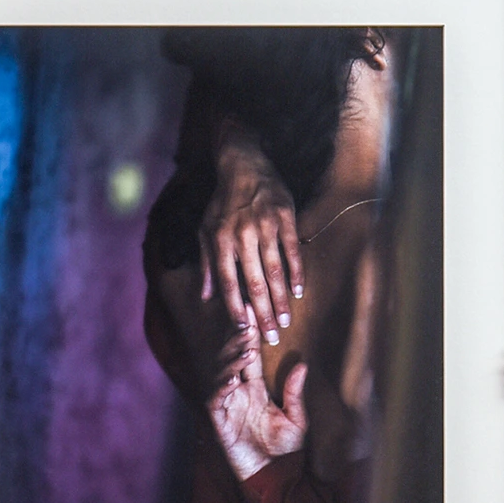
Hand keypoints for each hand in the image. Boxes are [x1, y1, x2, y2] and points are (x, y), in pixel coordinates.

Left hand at [200, 126, 301, 345]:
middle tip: (271, 337)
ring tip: (285, 321)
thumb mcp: (205, 230)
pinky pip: (292, 250)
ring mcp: (265, 226)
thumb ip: (208, 264)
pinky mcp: (285, 217)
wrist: (243, 165)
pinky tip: (298, 292)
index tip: (244, 330)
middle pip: (254, 283)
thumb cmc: (222, 202)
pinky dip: (296, 273)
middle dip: (263, 313)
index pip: (228, 282)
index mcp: (219, 240)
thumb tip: (206, 297)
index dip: (235, 308)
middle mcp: (241, 235)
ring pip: (275, 271)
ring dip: (281, 300)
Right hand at [207, 307, 308, 480]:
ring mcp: (226, 407)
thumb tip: (301, 364)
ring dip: (231, 359)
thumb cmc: (286, 451)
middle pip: (230, 359)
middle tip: (245, 320)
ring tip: (246, 348)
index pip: (247, 356)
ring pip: (220, 374)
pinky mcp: (218, 422)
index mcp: (254, 390)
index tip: (253, 312)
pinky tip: (232, 376)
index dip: (248, 335)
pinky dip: (221, 385)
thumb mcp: (297, 418)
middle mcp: (237, 394)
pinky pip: (215, 398)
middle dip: (236, 339)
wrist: (277, 480)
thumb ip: (294, 392)